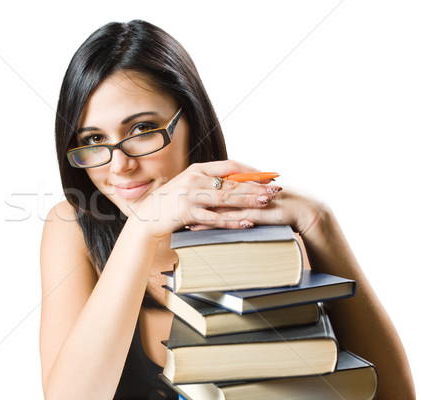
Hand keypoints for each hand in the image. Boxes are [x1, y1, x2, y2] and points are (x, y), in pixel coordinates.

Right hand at [129, 160, 282, 237]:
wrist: (146, 217)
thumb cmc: (169, 202)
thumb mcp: (187, 185)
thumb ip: (207, 182)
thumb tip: (233, 182)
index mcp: (196, 169)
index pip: (230, 166)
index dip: (251, 170)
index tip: (268, 175)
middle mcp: (194, 179)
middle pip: (231, 182)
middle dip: (255, 186)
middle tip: (275, 189)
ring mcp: (189, 196)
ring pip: (225, 198)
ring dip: (248, 200)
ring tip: (266, 202)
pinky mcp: (186, 213)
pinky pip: (214, 218)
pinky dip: (232, 220)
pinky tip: (247, 222)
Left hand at [190, 185, 328, 236]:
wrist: (304, 209)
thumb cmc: (280, 205)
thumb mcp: (257, 199)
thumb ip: (241, 197)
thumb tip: (222, 199)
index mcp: (244, 182)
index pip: (216, 183)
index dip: (198, 189)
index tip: (182, 197)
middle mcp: (244, 188)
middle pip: (213, 193)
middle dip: (194, 201)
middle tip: (176, 208)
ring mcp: (248, 200)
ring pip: (218, 206)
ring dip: (199, 213)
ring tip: (183, 220)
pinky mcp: (254, 213)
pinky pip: (229, 219)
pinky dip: (213, 224)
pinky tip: (199, 228)